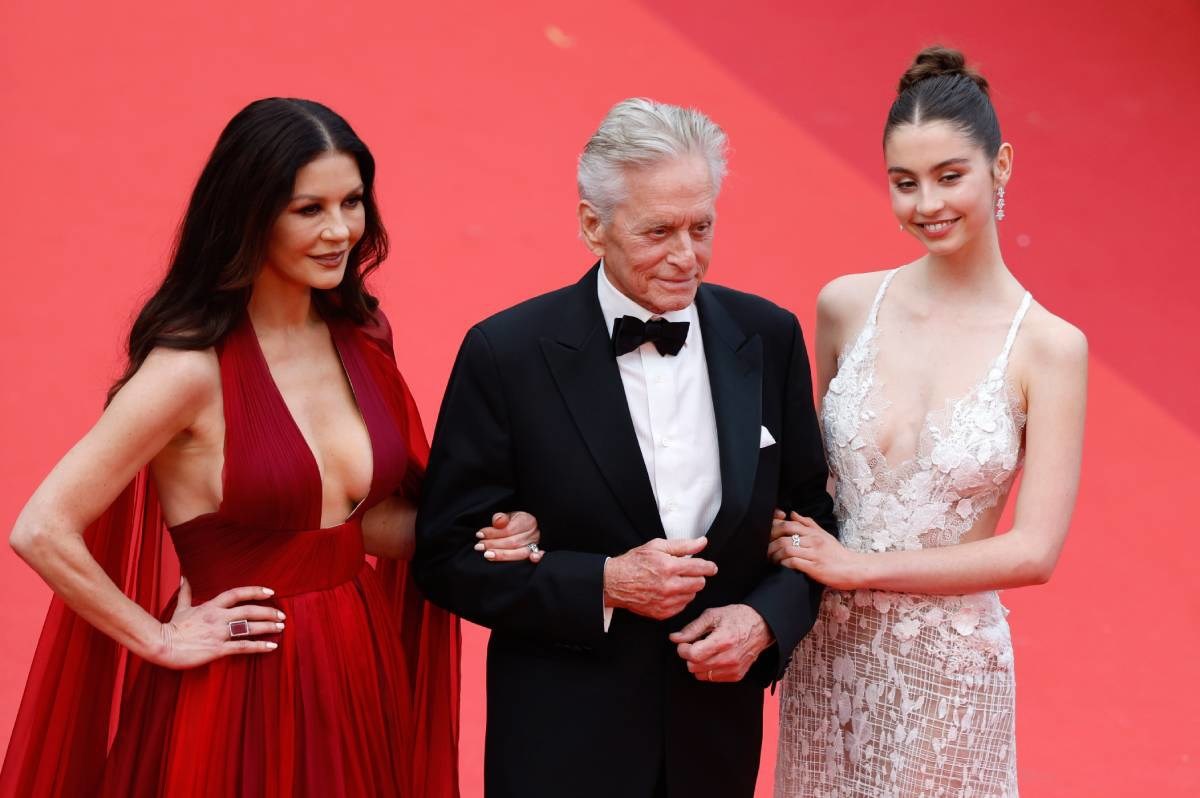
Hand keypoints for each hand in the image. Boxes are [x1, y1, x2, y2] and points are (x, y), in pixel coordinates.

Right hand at [150, 579, 282, 668]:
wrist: (161, 645)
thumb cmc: (171, 628)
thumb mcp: (181, 607)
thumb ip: (187, 592)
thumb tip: (184, 576)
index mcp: (211, 606)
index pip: (237, 594)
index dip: (255, 591)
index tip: (270, 592)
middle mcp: (218, 617)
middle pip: (249, 610)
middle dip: (268, 612)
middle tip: (282, 615)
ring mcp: (218, 632)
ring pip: (249, 627)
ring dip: (267, 627)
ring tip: (281, 628)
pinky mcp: (217, 648)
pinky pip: (243, 646)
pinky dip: (259, 646)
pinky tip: (272, 646)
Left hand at [475, 511, 542, 562]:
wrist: (529, 525)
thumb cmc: (515, 522)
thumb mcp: (508, 515)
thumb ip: (501, 518)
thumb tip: (498, 521)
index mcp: (526, 520)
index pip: (508, 530)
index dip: (493, 533)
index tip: (479, 535)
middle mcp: (533, 533)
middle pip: (513, 542)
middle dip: (494, 545)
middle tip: (479, 547)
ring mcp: (536, 544)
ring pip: (520, 552)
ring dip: (503, 555)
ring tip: (487, 555)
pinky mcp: (537, 552)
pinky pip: (538, 555)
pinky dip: (537, 557)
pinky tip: (533, 559)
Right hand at [603, 537, 716, 619]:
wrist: (615, 582)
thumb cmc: (634, 563)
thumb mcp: (657, 546)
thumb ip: (683, 545)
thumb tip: (702, 542)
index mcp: (669, 567)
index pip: (700, 568)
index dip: (709, 567)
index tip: (711, 567)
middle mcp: (669, 586)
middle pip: (700, 584)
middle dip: (696, 577)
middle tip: (687, 572)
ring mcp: (666, 601)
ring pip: (692, 596)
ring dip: (688, 588)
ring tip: (674, 581)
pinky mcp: (662, 612)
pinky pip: (682, 606)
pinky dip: (679, 599)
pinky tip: (669, 591)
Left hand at [669, 604, 772, 682]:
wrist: (761, 627)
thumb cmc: (736, 618)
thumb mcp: (713, 615)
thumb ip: (692, 628)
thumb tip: (675, 638)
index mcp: (723, 640)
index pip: (694, 655)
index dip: (683, 649)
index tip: (684, 643)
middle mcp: (729, 658)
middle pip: (694, 667)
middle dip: (689, 656)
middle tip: (694, 645)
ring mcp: (734, 669)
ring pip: (700, 675)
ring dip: (697, 664)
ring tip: (705, 651)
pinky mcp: (736, 676)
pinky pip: (711, 678)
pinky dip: (708, 669)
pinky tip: (714, 657)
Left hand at [768, 510, 864, 589]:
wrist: (854, 568)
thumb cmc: (837, 553)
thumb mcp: (824, 535)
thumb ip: (808, 524)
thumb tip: (792, 514)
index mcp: (813, 532)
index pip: (788, 524)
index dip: (774, 529)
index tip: (768, 537)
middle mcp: (813, 540)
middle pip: (784, 536)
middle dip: (770, 543)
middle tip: (766, 550)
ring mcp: (814, 554)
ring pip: (787, 548)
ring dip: (775, 555)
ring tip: (772, 560)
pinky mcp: (814, 567)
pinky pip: (794, 562)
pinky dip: (784, 563)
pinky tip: (783, 565)